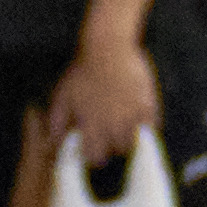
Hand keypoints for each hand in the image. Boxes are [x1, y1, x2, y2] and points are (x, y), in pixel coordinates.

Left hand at [60, 30, 159, 165]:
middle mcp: (113, 125)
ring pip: (134, 141)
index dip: (93, 155)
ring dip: (128, 138)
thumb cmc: (81, 73)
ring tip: (122, 128)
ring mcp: (132, 115)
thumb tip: (55, 144)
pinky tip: (137, 117)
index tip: (92, 148)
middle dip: (111, 146)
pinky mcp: (148, 104)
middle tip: (108, 135)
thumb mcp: (62, 97)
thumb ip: (57, 124)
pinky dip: (145, 126)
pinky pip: (151, 126)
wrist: (107, 48)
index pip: (95, 158)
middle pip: (116, 151)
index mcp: (91, 126)